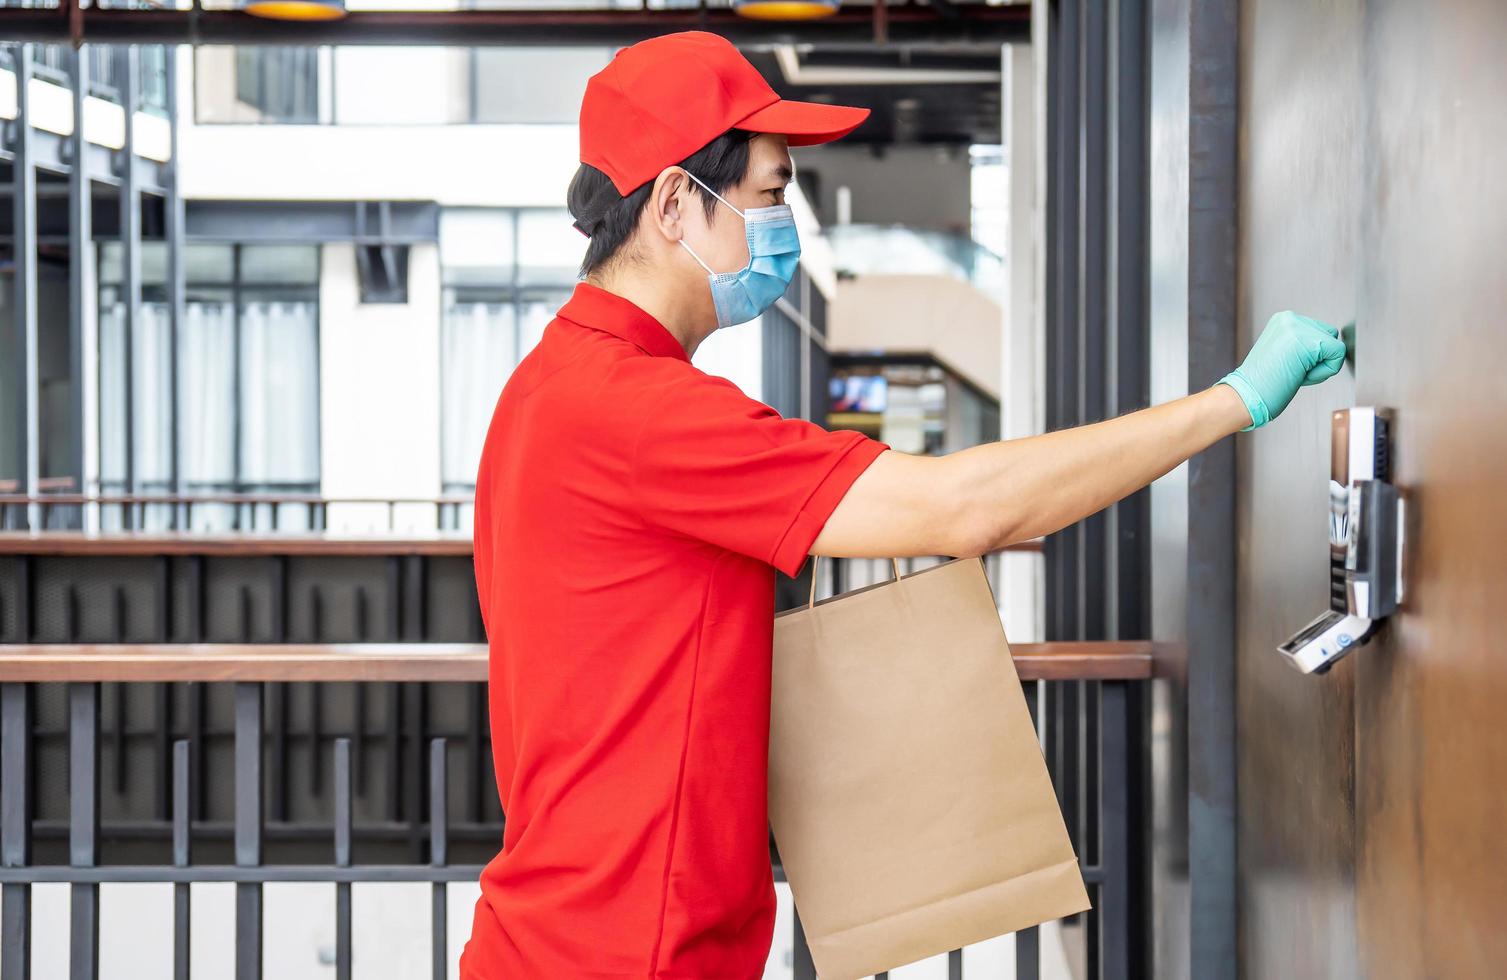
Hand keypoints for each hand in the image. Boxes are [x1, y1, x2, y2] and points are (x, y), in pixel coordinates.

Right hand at [1217, 311, 1346, 429]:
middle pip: (1330, 336)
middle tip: (1291, 369)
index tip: (1288, 365)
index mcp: (1283, 319)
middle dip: (1318, 358)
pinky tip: (1301, 375)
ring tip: (1294, 371)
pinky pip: (1337, 355)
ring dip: (1320, 366)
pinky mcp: (1309, 342)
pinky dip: (1324, 371)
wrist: (1246, 395)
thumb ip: (1301, 342)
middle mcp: (1291, 319)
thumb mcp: (1281, 351)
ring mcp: (1299, 328)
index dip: (1311, 355)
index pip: (1319, 331)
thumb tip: (1327, 345)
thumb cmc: (1261, 382)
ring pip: (1335, 346)